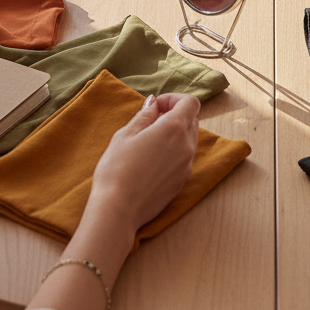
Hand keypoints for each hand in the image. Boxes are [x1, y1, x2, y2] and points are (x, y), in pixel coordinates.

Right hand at [88, 92, 199, 231]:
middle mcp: (187, 146)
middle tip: (150, 121)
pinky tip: (152, 160)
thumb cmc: (117, 169)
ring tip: (149, 141)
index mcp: (174, 128)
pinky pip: (184, 158)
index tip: (156, 106)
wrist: (119, 210)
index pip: (191, 103)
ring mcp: (187, 166)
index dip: (174, 99)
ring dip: (175, 133)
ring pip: (189, 140)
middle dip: (175, 114)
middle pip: (192, 120)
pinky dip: (174, 151)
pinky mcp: (182, 182)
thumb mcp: (125, 134)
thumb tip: (154, 104)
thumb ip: (144, 116)